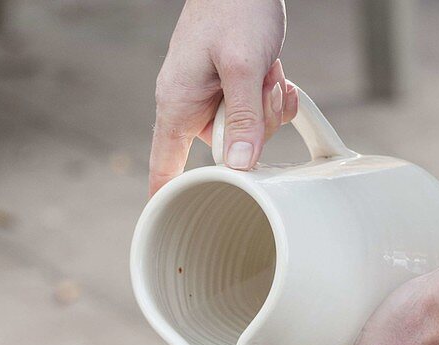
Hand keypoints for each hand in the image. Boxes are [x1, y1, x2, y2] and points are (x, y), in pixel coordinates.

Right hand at [150, 0, 297, 194]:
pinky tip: (274, 72)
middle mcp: (190, 106)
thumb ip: (243, 116)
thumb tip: (240, 166)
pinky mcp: (230, 89)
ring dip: (267, 106)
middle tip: (262, 88)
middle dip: (255, 126)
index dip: (166, 199)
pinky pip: (255, 111)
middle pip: (226, 150)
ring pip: (247, 130)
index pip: (164, 167)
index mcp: (177, 105)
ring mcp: (211, 98)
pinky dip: (271, 95)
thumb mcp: (243, 65)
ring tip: (267, 70)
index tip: (166, 228)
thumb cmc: (232, 9)